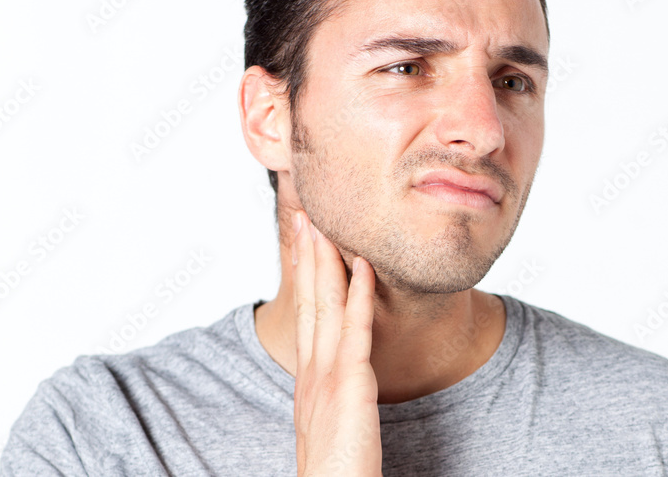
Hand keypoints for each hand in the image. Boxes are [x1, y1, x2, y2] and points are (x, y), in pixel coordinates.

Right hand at [291, 210, 382, 475]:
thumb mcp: (332, 429)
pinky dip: (359, 293)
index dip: (304, 277)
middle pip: (309, 301)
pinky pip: (356, 329)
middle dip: (307, 256)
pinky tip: (363, 264)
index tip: (304, 244)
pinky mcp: (350, 384)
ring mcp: (327, 376)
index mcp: (308, 382)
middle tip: (305, 217)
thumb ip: (336, 403)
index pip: (305, 317)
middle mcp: (312, 372)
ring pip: (326, 305)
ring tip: (324, 224)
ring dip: (326, 261)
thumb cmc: (336, 474)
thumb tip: (346, 390)